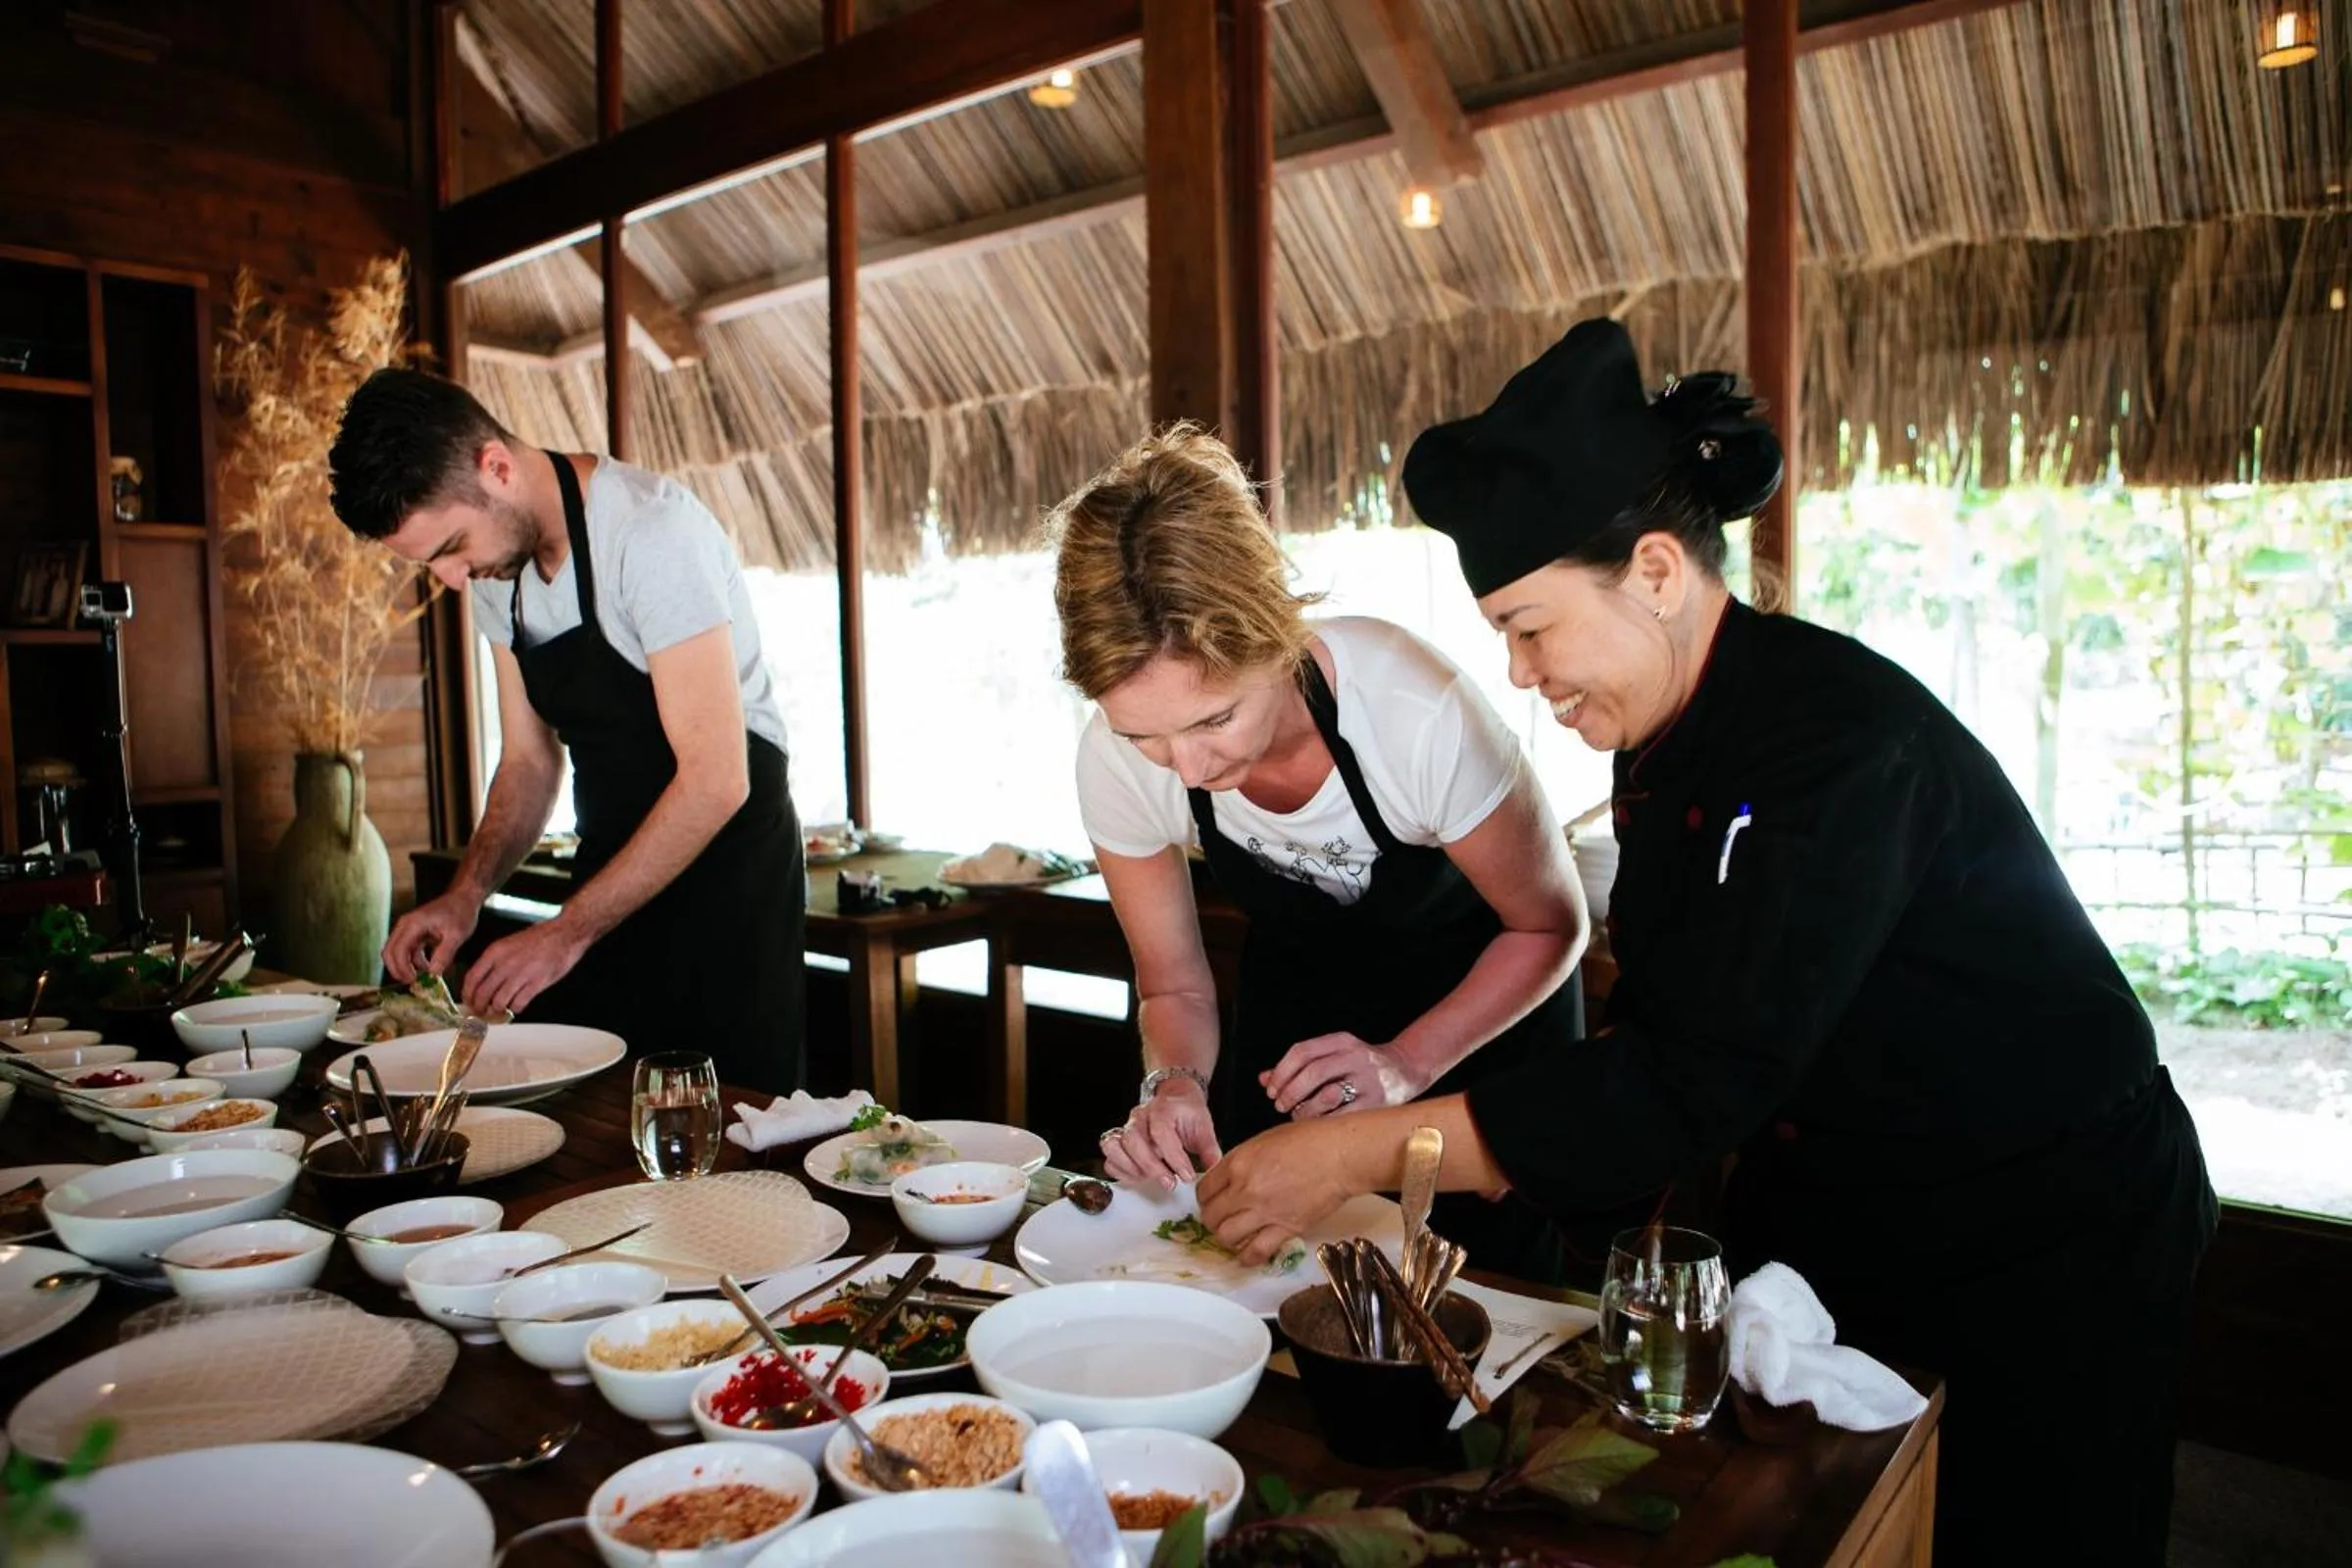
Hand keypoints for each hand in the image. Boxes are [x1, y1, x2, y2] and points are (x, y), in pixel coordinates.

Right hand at [383, 892, 480, 983]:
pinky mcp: (413, 934)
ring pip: (396, 953)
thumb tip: (433, 974)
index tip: (413, 981)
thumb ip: (444, 954)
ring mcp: (407, 930)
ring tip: (422, 979)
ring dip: (405, 967)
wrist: (463, 898)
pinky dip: (413, 962)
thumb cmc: (461, 912)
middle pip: (389, 953)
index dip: (402, 968)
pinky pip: (406, 951)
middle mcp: (405, 926)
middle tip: (413, 984)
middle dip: (398, 970)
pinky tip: (427, 969)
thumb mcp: (456, 935)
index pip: (397, 950)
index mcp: (412, 924)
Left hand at [462, 917, 592, 1018]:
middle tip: (481, 1012)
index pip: (472, 978)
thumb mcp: (509, 942)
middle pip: (483, 994)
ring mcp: (520, 975)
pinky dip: (515, 1009)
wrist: (565, 933)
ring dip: (497, 1010)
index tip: (468, 1001)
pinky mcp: (536, 984)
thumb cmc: (540, 937)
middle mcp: (504, 964)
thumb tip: (484, 980)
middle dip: (480, 1007)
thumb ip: (495, 960)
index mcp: (495, 952)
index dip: (467, 994)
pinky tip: (517, 1006)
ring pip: (499, 1002)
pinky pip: (518, 1004)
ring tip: (499, 1011)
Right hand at [1101, 1078, 1223, 1189]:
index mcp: (1161, 1110)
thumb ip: (1209, 1148)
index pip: (1161, 1132)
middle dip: (1151, 1167)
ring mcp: (1125, 1128)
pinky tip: (1138, 1177)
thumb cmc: (1187, 1112)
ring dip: (1131, 1168)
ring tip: (1149, 1179)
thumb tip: (1214, 1169)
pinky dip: (1120, 1171)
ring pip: (1114, 1147)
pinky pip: (1109, 1158)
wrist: (1174, 1097)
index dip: (1173, 1157)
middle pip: (1133, 1141)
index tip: (1187, 1176)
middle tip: (1170, 1184)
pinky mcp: (1119, 1141)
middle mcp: (1138, 1117)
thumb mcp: (1204, 1125)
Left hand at [1196, 1119, 1364, 1265]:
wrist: (1340, 1155)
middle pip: (1211, 1215)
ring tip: (1234, 1237)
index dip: (1205, 1198)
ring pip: (1226, 1236)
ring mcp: (1264, 1211)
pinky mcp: (1285, 1229)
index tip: (1212, 1202)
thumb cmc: (1309, 1140)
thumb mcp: (1265, 1140)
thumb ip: (1243, 1160)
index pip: (1205, 1189)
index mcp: (1238, 1162)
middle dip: (1212, 1220)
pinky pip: (1256, 1252)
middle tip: (1221, 1220)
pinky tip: (1248, 1255)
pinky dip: (1247, 1257)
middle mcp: (1245, 1189)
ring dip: (1226, 1239)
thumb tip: (1232, 1177)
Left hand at [1261, 1032, 1424, 1118]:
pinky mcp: (1377, 1102)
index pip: (1302, 1051)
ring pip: (1327, 1095)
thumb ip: (1299, 1066)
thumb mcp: (1332, 1056)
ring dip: (1305, 1110)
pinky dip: (1325, 1122)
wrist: (1406, 1069)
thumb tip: (1263, 1080)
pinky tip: (1317, 1126)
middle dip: (1290, 1091)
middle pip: (1312, 1071)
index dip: (1281, 1071)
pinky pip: (1344, 1115)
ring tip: (1298, 1116)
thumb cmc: (1359, 1066)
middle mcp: (1356, 1056)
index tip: (1271, 1090)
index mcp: (1341, 1041)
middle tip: (1280, 1105)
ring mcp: (1369, 1079)